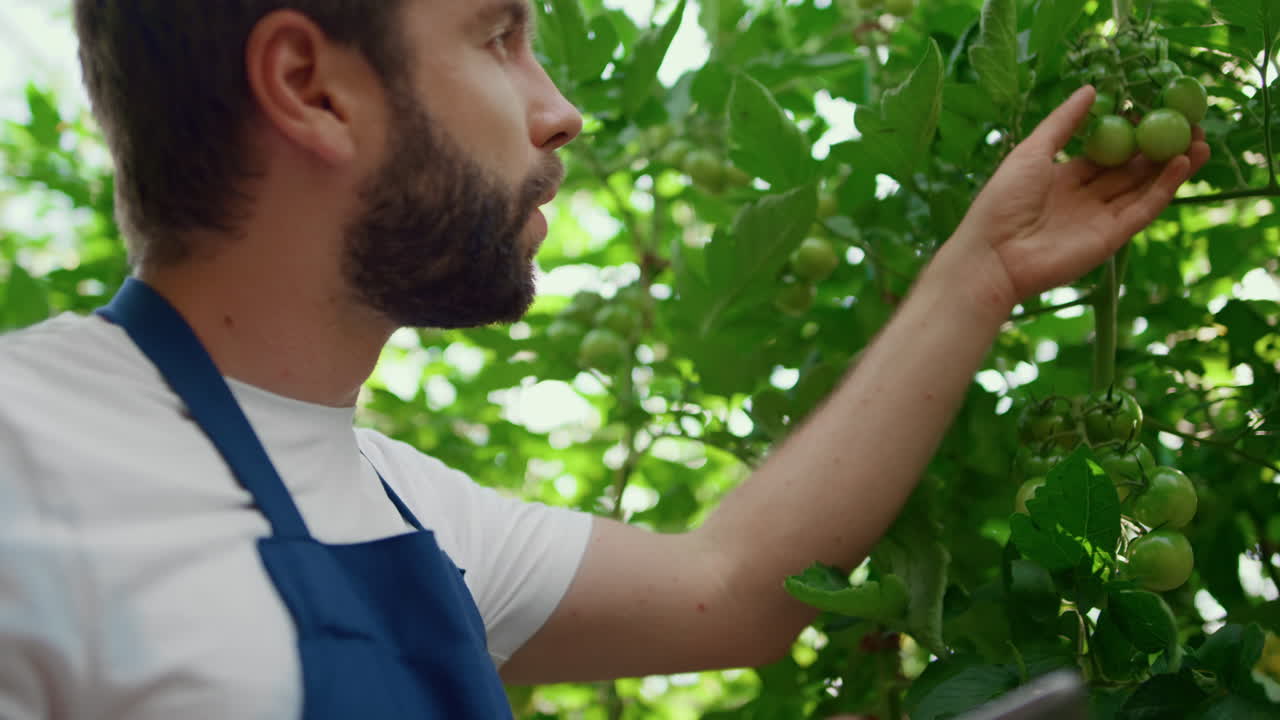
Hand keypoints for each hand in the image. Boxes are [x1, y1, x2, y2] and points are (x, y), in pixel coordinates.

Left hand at [951, 86, 1210, 308]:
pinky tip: (1181, 163)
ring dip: (1172, 166)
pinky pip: (1143, 209)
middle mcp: (1085, 199)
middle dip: (1161, 149)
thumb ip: (1063, 123)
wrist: (993, 255)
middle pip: (1131, 171)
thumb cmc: (1002, 200)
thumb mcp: (1032, 151)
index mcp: (1063, 178)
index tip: (1156, 111)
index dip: (1133, 134)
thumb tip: (1091, 89)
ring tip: (1199, 140)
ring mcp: (1099, 219)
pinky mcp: (1110, 239)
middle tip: (1190, 125)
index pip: (1107, 154)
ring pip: (1143, 189)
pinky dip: (1163, 188)